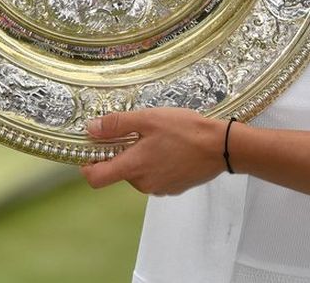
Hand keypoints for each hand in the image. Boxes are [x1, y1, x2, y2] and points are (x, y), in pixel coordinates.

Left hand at [79, 108, 227, 195]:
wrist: (222, 147)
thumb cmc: (185, 130)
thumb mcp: (148, 119)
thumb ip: (117, 125)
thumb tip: (91, 129)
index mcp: (133, 167)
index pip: (96, 178)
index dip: (87, 165)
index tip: (92, 149)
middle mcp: (143, 183)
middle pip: (118, 172)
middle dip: (121, 154)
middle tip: (137, 132)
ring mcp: (160, 188)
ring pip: (138, 173)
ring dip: (141, 158)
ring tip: (159, 138)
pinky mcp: (173, 188)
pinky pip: (155, 176)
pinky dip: (156, 164)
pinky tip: (171, 148)